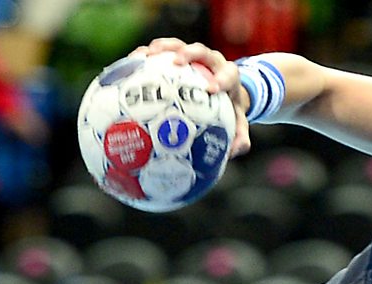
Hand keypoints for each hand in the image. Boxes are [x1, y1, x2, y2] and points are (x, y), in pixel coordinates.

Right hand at [132, 38, 251, 158]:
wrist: (225, 92)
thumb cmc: (229, 110)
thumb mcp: (237, 124)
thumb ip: (239, 137)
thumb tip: (234, 150)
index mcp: (228, 76)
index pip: (228, 74)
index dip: (221, 78)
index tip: (211, 89)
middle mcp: (212, 62)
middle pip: (202, 52)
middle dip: (190, 54)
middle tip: (177, 62)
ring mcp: (193, 57)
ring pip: (179, 45)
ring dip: (164, 47)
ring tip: (147, 55)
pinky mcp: (176, 55)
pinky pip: (161, 52)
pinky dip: (148, 55)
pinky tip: (132, 62)